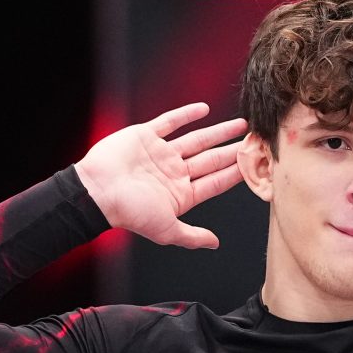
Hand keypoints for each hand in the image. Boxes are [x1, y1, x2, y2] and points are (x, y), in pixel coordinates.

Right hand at [71, 103, 245, 248]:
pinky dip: (186, 115)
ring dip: (218, 132)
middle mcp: (174, 173)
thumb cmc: (129, 213)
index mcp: (180, 194)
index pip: (215, 182)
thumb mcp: (166, 230)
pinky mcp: (146, 136)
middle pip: (211, 159)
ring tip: (240, 124)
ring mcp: (161, 154)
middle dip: (233, 151)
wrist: (97, 192)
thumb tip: (215, 243)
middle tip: (255, 141)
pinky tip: (205, 109)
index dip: (236, 173)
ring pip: (197, 139)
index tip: (254, 164)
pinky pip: (170, 122)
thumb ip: (192, 236)